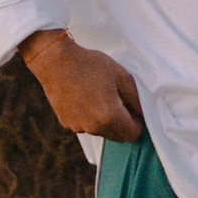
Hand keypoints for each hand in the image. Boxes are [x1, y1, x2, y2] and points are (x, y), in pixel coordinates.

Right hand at [21, 30, 143, 141]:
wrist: (55, 61)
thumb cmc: (89, 65)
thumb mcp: (121, 76)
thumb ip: (135, 98)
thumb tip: (141, 112)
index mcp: (110, 116)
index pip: (132, 134)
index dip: (137, 123)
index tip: (133, 109)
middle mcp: (94, 127)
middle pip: (118, 137)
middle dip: (123, 124)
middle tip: (119, 102)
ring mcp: (78, 127)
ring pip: (101, 132)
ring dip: (106, 121)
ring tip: (99, 96)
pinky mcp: (67, 123)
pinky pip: (85, 126)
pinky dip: (89, 118)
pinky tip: (85, 98)